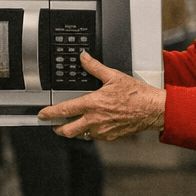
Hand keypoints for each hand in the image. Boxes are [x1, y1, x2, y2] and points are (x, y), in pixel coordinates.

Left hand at [37, 51, 164, 141]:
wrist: (153, 110)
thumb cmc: (136, 94)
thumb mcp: (114, 76)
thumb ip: (95, 68)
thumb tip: (84, 58)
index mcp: (93, 104)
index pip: (64, 110)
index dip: (50, 113)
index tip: (42, 115)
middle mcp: (95, 120)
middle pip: (67, 131)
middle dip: (58, 128)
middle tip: (55, 124)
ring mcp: (102, 131)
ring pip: (80, 135)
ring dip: (74, 130)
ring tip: (73, 124)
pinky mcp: (110, 137)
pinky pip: (94, 137)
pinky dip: (90, 132)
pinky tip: (92, 125)